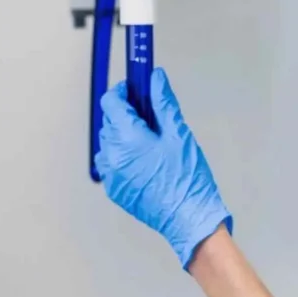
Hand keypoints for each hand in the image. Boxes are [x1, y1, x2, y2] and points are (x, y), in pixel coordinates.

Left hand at [95, 68, 232, 269]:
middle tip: (151, 115)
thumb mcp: (180, 134)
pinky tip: (146, 160)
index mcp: (127, 138)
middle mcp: (112, 156)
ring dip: (123, 135)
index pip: (111, 103)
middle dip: (126, 113)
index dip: (123, 91)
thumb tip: (155, 78)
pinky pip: (112, 164)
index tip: (136, 89)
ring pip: (108, 143)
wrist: (189, 218)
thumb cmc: (187, 178)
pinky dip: (124, 156)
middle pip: (109, 122)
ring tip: (150, 141)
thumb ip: (163, 103)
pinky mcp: (115, 189)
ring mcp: (111, 175)